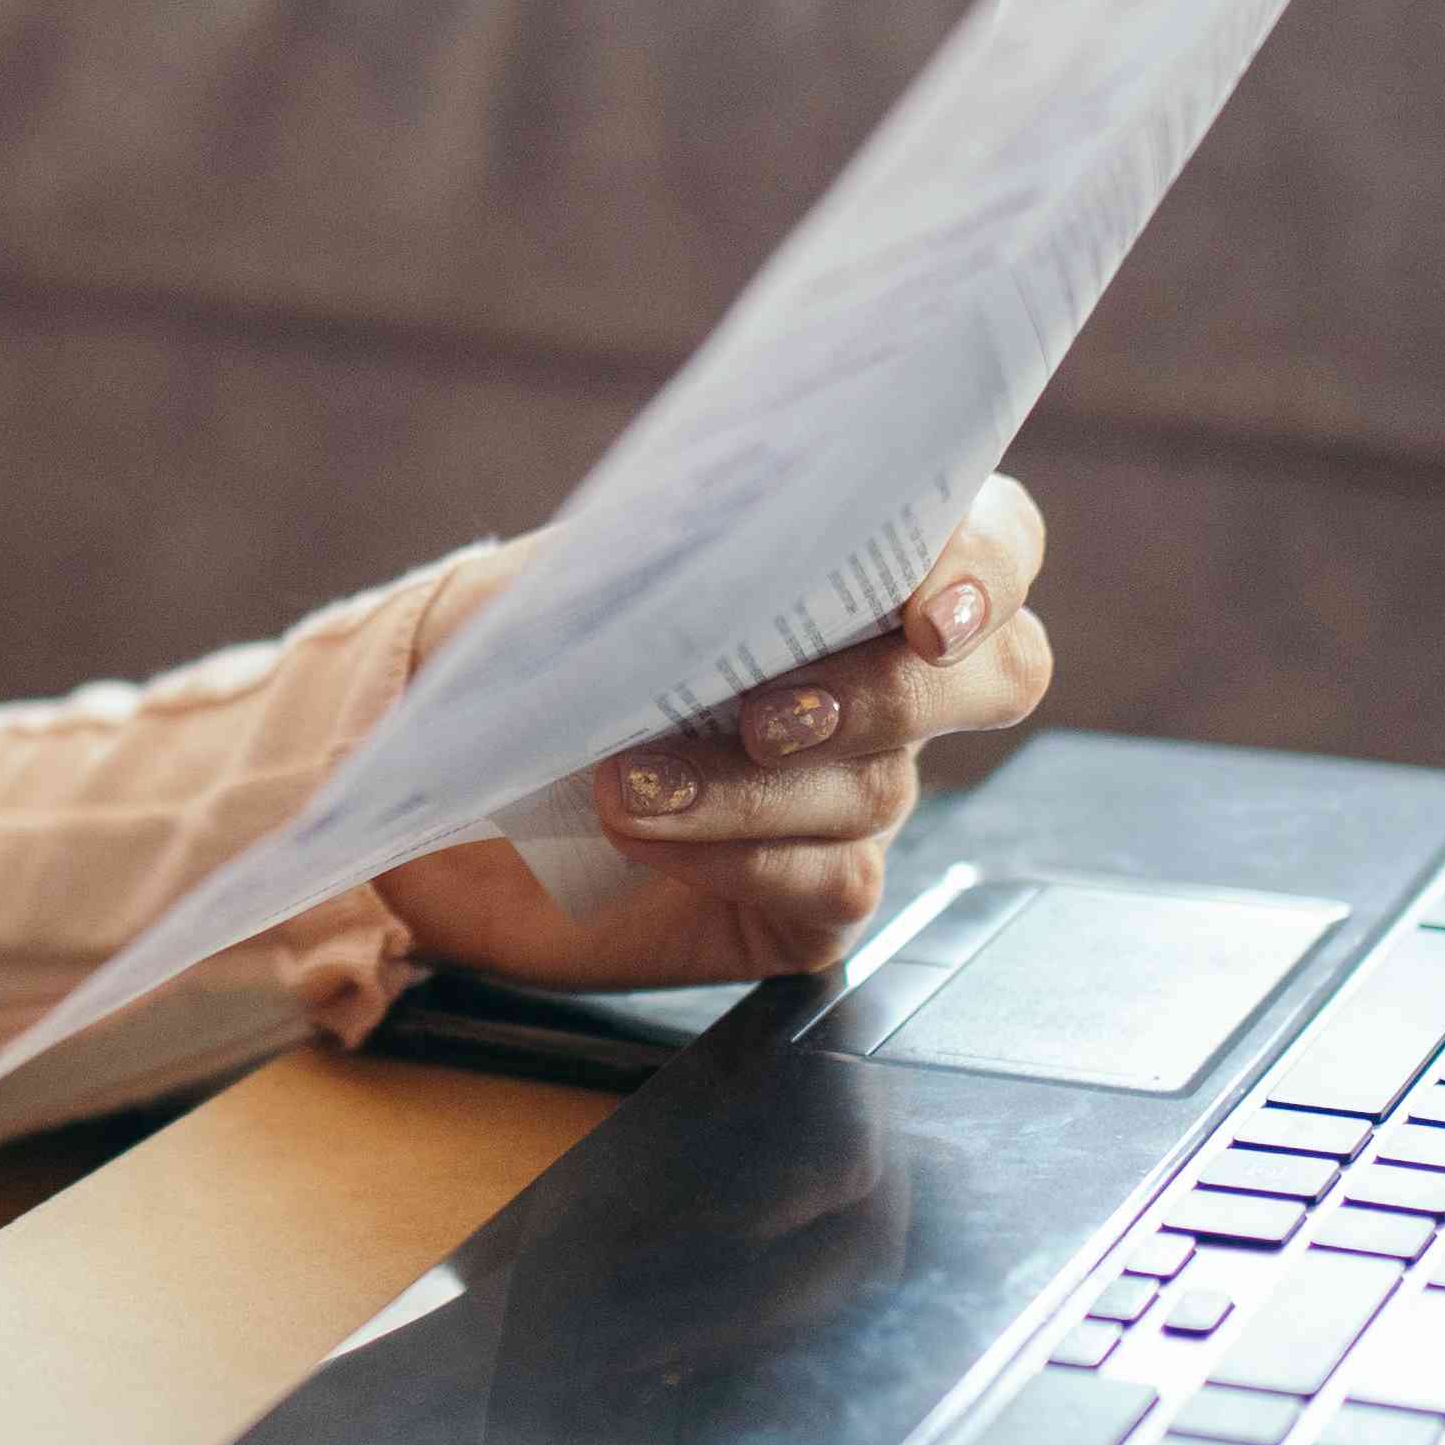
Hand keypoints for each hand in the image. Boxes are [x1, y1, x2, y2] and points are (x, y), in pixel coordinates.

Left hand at [376, 480, 1057, 997]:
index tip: (919, 613)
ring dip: (750, 786)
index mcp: (852, 566)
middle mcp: (884, 681)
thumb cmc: (524, 649)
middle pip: (997, 675)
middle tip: (765, 712)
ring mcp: (858, 795)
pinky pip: (830, 884)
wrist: (447, 780)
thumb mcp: (567, 578)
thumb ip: (647, 551)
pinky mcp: (809, 901)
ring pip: (878, 788)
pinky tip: (644, 840)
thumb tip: (705, 543)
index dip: (986, 570)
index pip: (994, 542)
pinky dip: (738, 859)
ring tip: (625, 782)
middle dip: (889, 694)